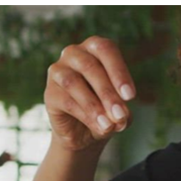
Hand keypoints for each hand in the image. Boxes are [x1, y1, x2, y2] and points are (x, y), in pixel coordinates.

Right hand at [44, 36, 135, 151]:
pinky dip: (85, 115)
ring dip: (94, 105)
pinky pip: (66, 101)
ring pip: (74, 82)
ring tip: (109, 125)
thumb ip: (122, 112)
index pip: (106, 50)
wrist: (83, 133)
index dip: (119, 71)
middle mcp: (74, 53)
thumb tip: (119, 117)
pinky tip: (98, 126)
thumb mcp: (119, 112)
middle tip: (120, 115)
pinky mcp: (50, 93)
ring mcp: (58, 71)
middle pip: (90, 66)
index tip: (130, 96)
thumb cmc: (105, 112)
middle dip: (108, 92)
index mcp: (94, 48)